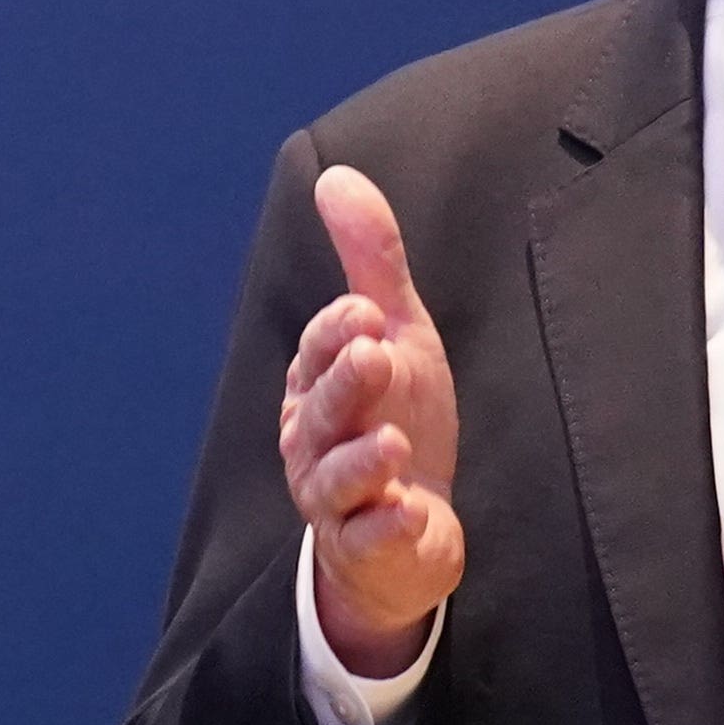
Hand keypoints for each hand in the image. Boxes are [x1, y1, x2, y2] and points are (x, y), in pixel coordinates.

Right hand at [278, 165, 462, 678]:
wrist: (410, 528)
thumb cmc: (396, 418)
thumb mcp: (397, 335)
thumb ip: (370, 262)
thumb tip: (337, 176)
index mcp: (315, 387)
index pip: (316, 354)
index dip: (337, 335)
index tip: (366, 313)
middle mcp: (313, 443)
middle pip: (319, 414)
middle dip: (344, 386)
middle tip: (376, 356)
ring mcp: (336, 500)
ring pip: (335, 480)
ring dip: (361, 462)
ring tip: (393, 445)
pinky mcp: (367, 548)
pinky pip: (368, 539)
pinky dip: (384, 527)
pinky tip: (407, 513)